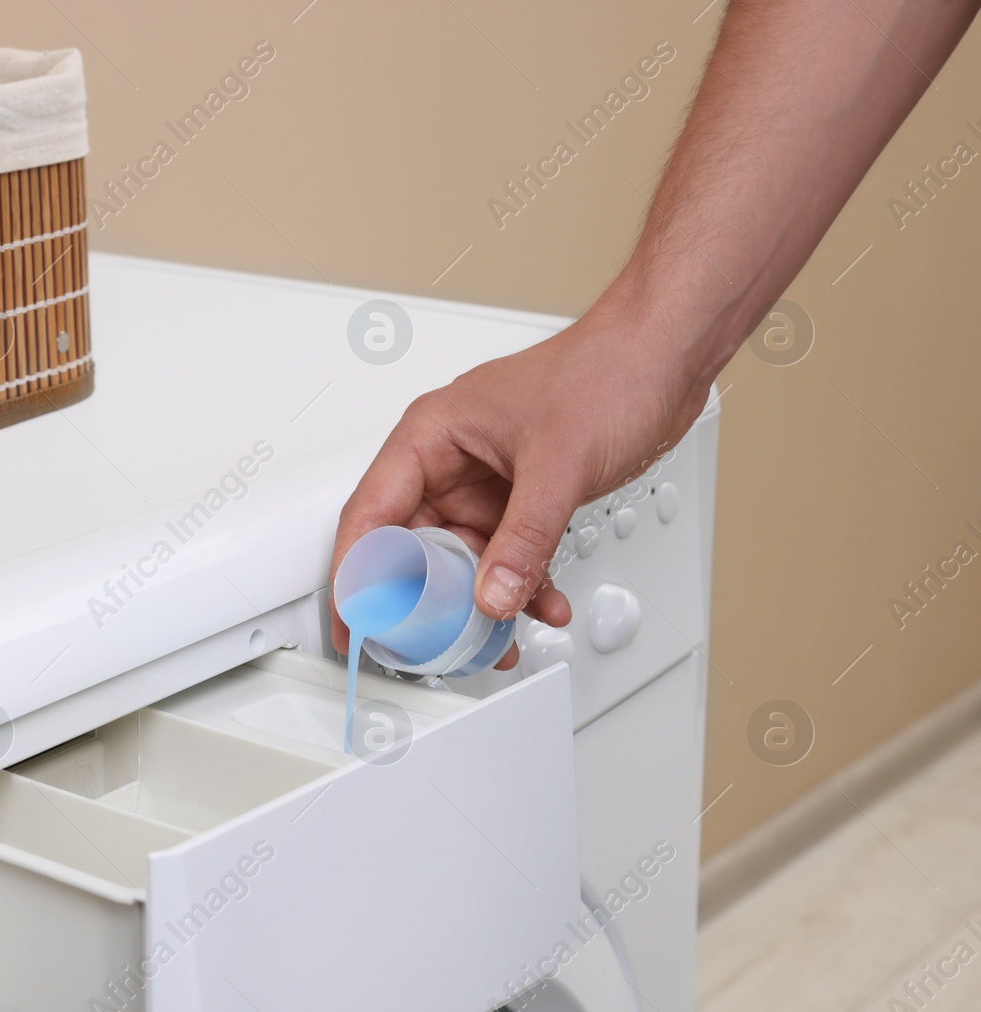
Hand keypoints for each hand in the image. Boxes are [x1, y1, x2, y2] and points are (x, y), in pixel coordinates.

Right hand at [329, 313, 713, 667]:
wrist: (663, 357)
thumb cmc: (605, 371)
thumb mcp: (558, 464)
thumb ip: (524, 539)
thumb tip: (492, 595)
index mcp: (430, 435)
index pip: (371, 516)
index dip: (356, 578)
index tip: (355, 626)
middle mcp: (448, 461)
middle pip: (411, 548)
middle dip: (425, 604)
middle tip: (430, 646)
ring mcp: (483, 481)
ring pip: (460, 560)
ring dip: (480, 602)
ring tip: (496, 636)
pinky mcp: (518, 497)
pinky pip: (503, 556)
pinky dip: (520, 585)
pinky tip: (542, 604)